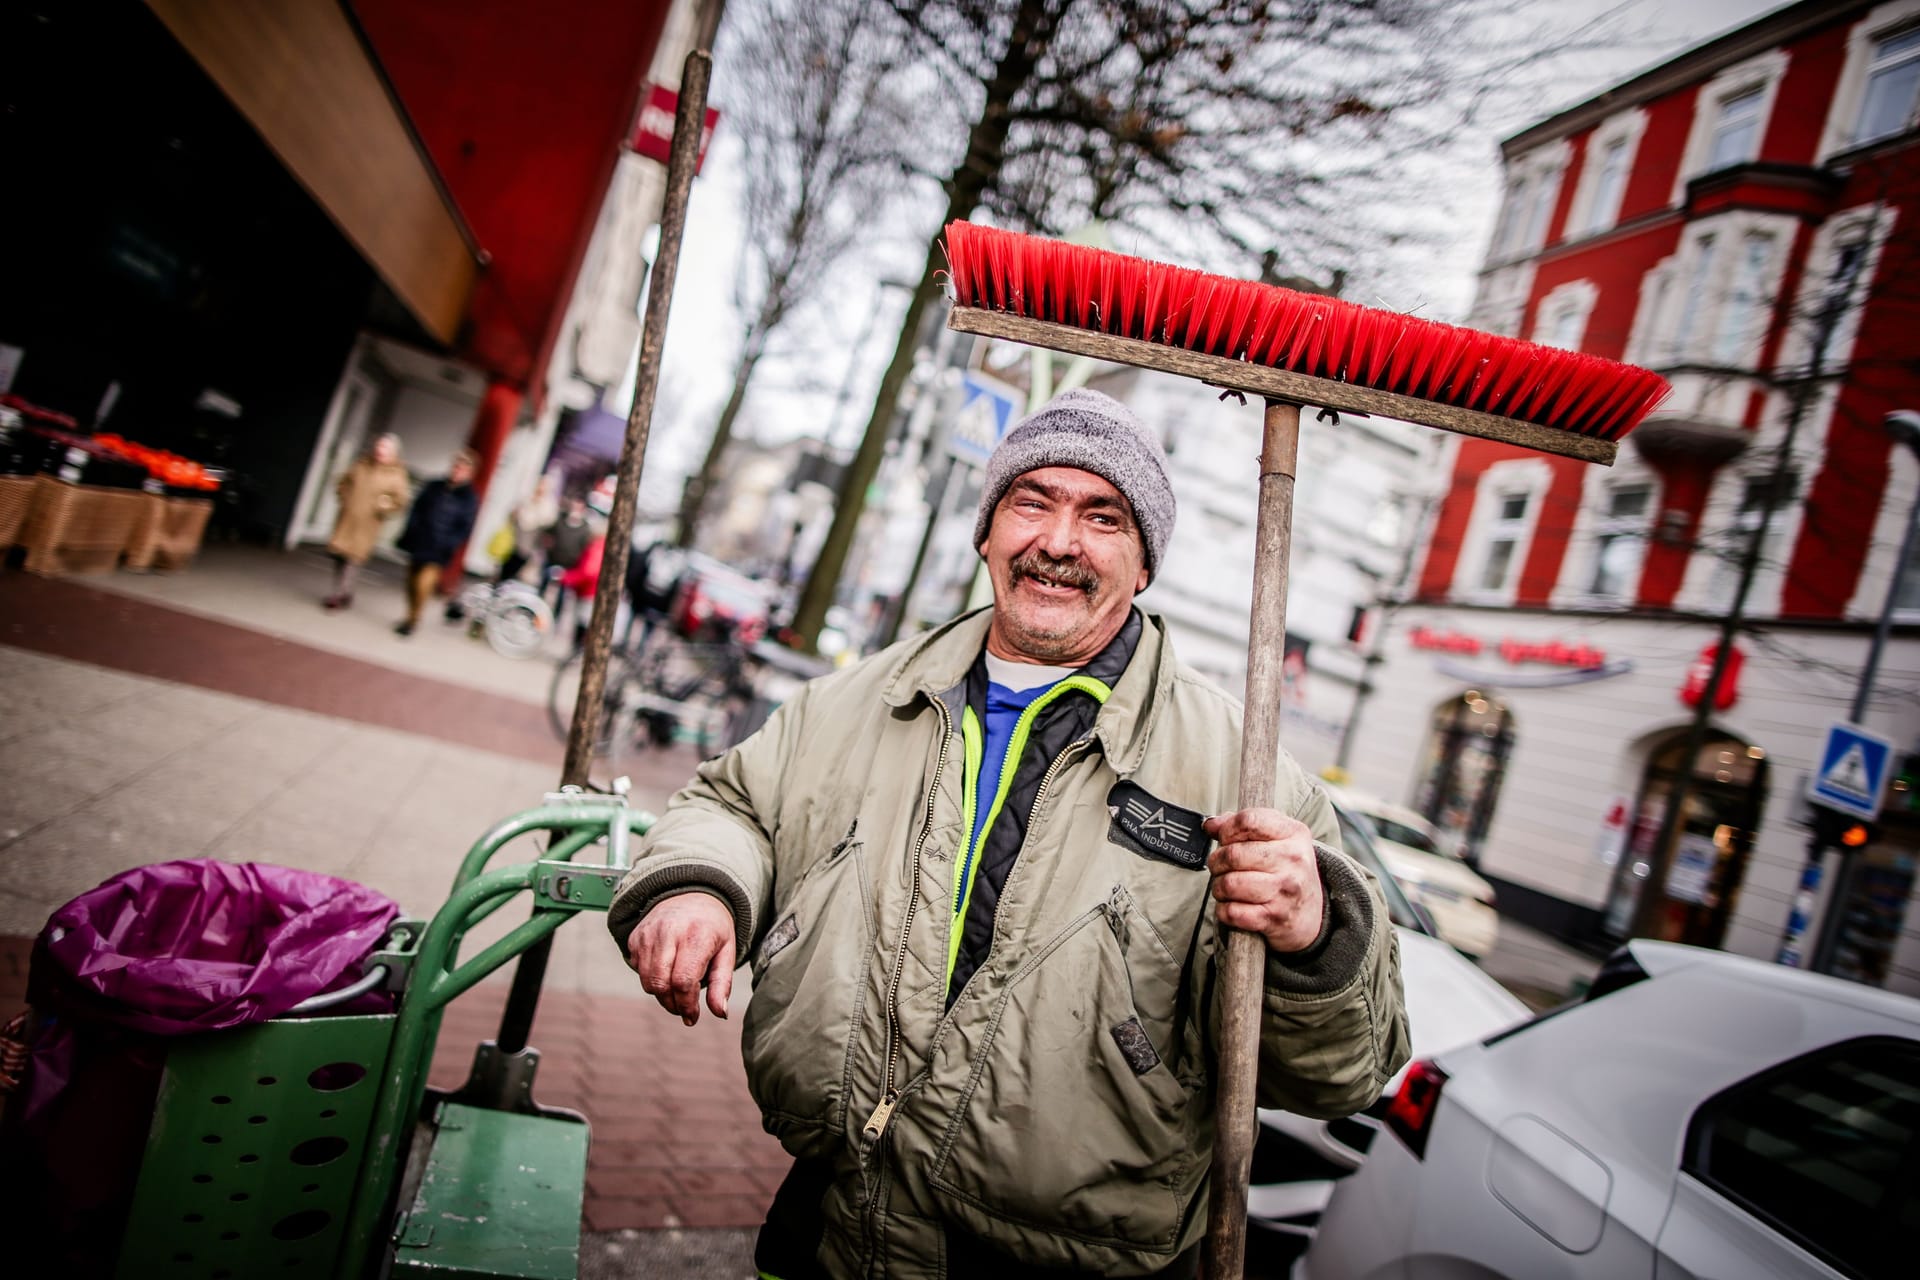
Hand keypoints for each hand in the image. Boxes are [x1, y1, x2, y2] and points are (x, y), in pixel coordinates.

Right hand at [627, 893, 735, 1024]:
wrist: (691, 895)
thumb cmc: (712, 929)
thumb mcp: (726, 952)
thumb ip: (722, 984)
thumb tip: (720, 1013)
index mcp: (697, 935)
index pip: (683, 981)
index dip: (686, 1005)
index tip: (692, 1017)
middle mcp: (669, 931)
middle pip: (661, 984)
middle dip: (672, 1004)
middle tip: (684, 1008)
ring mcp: (649, 933)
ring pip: (646, 981)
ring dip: (661, 995)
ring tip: (676, 991)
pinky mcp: (636, 936)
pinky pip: (637, 970)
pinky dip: (650, 978)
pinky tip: (666, 969)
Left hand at [1203, 808, 1323, 953]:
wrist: (1310, 913)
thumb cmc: (1287, 870)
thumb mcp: (1277, 838)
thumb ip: (1242, 826)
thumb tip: (1210, 825)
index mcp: (1294, 834)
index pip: (1248, 820)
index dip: (1227, 829)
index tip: (1225, 838)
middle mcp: (1293, 860)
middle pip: (1233, 854)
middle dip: (1216, 862)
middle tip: (1220, 866)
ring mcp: (1285, 890)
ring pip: (1229, 884)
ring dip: (1218, 887)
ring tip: (1225, 886)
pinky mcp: (1274, 918)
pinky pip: (1232, 912)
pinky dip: (1223, 910)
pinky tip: (1232, 905)